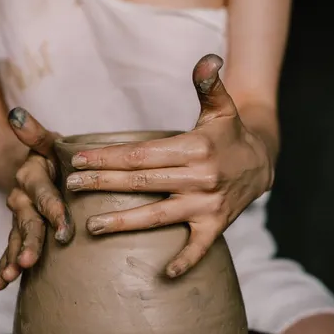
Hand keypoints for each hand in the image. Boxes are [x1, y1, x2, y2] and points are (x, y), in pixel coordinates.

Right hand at [0, 108, 73, 290]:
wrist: (29, 165)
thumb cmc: (50, 155)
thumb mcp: (45, 141)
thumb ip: (34, 133)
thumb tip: (16, 114)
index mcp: (32, 176)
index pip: (43, 193)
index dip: (52, 209)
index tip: (64, 228)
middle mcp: (21, 197)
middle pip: (26, 221)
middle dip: (28, 241)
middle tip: (28, 260)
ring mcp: (18, 215)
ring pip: (15, 237)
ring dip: (12, 257)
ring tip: (9, 277)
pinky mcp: (17, 229)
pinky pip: (10, 247)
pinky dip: (4, 264)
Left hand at [64, 54, 274, 277]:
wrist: (264, 163)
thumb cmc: (230, 135)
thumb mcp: (221, 108)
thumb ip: (209, 85)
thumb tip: (206, 59)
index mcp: (193, 148)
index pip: (141, 154)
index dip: (108, 157)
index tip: (77, 159)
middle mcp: (199, 178)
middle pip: (141, 183)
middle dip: (103, 184)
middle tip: (70, 186)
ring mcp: (207, 204)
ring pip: (158, 215)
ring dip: (124, 222)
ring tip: (92, 226)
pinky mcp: (216, 225)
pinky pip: (199, 247)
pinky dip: (185, 260)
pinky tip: (163, 273)